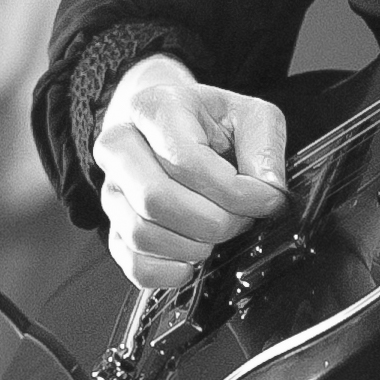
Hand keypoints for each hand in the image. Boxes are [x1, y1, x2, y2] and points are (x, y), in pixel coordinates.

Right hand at [93, 52, 290, 289]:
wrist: (175, 127)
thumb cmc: (213, 122)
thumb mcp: (251, 116)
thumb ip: (266, 147)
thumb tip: (268, 191)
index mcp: (153, 108)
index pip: (185, 160)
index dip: (234, 190)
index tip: (266, 200)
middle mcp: (120, 146)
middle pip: (154, 199)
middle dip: (213, 221)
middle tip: (242, 219)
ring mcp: (111, 189)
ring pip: (141, 234)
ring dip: (193, 246)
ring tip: (221, 232)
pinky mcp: (114, 226)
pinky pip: (132, 264)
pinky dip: (169, 272)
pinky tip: (195, 259)